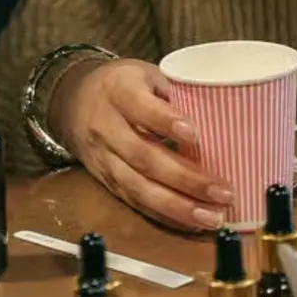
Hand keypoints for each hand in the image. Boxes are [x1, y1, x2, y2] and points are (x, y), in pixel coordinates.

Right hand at [50, 57, 233, 231]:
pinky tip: (191, 222)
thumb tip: (223, 112)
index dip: (165, 121)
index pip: (139, 107)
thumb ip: (176, 91)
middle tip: (222, 191)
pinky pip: (135, 202)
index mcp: (118, 91)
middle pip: (143, 156)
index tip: (194, 134)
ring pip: (138, 187)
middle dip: (185, 178)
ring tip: (211, 216)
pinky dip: (164, 215)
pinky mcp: (107, 182)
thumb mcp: (145, 73)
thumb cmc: (122, 85)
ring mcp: (105, 158)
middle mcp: (107, 127)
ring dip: (177, 206)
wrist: (73, 102)